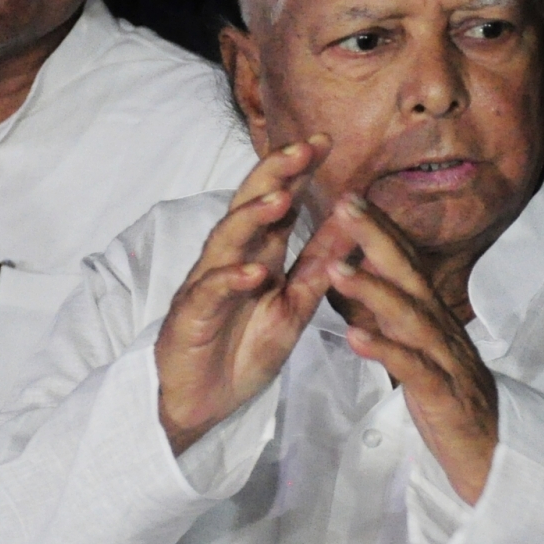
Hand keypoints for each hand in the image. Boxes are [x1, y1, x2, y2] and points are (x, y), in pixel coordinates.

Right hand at [156, 136, 350, 452]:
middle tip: (302, 148)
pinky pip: (210, 291)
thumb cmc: (242, 349)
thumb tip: (351, 223)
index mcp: (258, 254)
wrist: (201, 403)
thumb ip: (319, 264)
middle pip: (249, 205)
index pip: (277, 201)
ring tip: (279, 199)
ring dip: (252, 218)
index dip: (296, 170)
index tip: (325, 140)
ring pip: (227, 239)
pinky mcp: (192, 315)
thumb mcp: (293, 304)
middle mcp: (232, 259)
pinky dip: (230, 280)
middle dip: (274, 174)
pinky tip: (251, 272)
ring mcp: (209, 283)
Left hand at [323, 197, 499, 503]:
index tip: (348, 196)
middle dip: (376, 237)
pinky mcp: (443, 394)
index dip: (379, 228)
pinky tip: (354, 336)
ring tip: (335, 268)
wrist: (491, 455)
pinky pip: (412, 368)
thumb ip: (397, 319)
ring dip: (372, 289)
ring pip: (409, 316)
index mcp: (431, 317)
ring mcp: (444, 359)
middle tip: (343, 205)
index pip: (406, 263)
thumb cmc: (448, 400)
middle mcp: (440, 328)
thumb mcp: (418, 351)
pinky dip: (384, 350)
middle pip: (409, 274)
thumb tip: (366, 285)